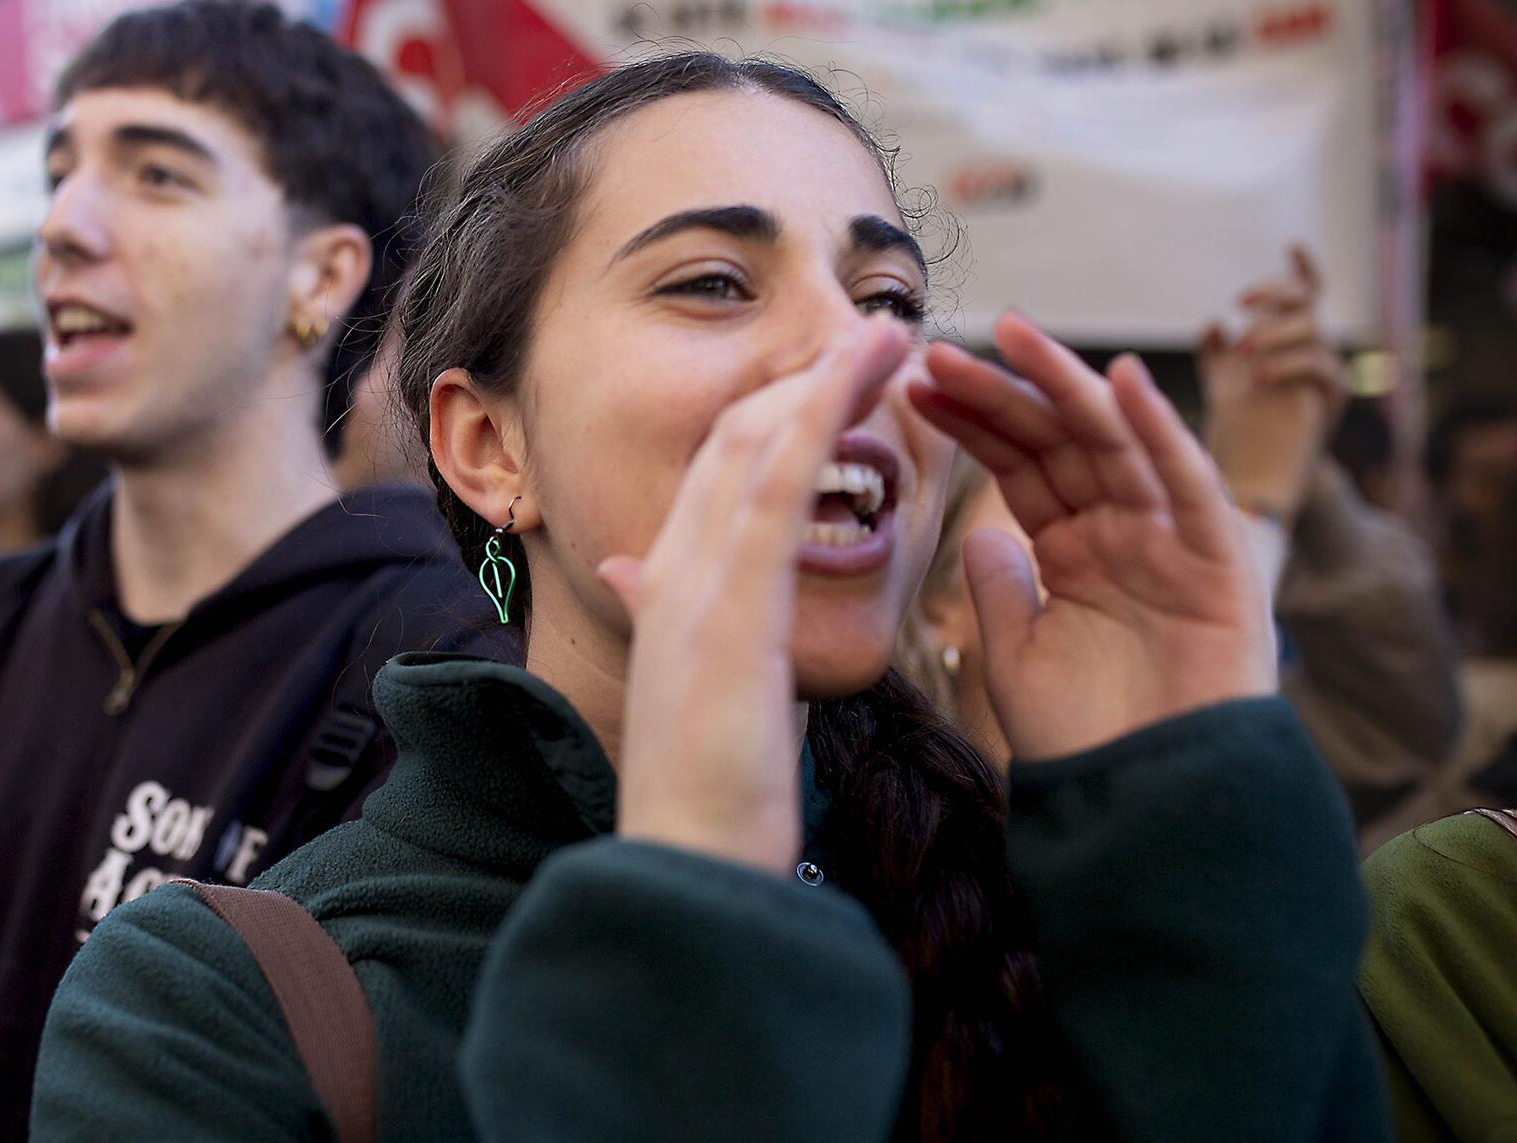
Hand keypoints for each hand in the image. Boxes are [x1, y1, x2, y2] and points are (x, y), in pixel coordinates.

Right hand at [598, 320, 911, 874]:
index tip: (836, 389)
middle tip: (875, 340)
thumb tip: (631, 584)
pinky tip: (859, 379)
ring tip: (885, 335)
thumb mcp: (692, 696)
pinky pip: (776, 489)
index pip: (717, 478)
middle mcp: (670, 573)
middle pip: (732, 442)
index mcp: (669, 595)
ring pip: (754, 447)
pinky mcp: (731, 605)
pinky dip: (817, 421)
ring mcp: (695, 585)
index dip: (776, 421)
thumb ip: (675, 628)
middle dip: (804, 381)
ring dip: (823, 380)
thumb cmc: (706, 798)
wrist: (685, 866)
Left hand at [909, 312, 1275, 761]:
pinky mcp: (1222, 565)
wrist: (1150, 812)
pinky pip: (1187, 486)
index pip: (1020, 467)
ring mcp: (1172, 543)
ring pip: (1115, 444)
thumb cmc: (1088, 745)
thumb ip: (1000, 592)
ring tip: (1008, 334)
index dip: (972, 425)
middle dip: (1000, 394)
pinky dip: (1159, 432)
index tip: (913, 387)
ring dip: (1063, 386)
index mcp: (1075, 552)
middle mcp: (1124, 535)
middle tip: (936, 351)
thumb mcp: (1019, 660)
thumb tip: (977, 530)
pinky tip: (1119, 382)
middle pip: (1058, 443)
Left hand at [1200, 246, 1345, 519]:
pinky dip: (1288, 366)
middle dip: (1278, 294)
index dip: (1302, 268)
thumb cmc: (1242, 433)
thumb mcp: (1224, 388)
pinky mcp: (1325, 404)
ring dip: (1277, 333)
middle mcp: (1312, 353)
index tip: (1289, 244)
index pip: (1305, 294)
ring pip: (1315, 334)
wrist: (1260, 486)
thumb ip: (1219, 357)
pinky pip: (1322, 371)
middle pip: (1310, 304)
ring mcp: (1322, 377)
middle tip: (1243, 302)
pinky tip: (1256, 376)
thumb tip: (1215, 323)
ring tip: (1244, 350)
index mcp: (1290, 342)